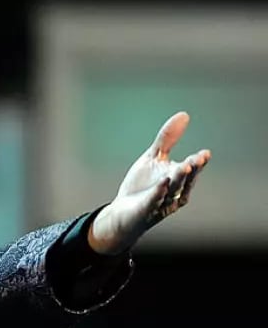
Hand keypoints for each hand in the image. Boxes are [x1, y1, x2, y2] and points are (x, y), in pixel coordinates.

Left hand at [88, 111, 211, 254]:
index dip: (197, 163)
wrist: (122, 213)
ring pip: (172, 190)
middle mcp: (173, 191)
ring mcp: (161, 203)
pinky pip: (154, 201)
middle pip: (184, 180)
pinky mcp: (146, 211)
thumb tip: (184, 115)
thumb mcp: (153, 159)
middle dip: (192, 170)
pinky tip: (162, 182)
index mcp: (177, 178)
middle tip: (199, 160)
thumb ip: (167, 140)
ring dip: (179, 179)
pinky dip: (159, 192)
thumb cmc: (141, 185)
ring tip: (185, 166)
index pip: (190, 170)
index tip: (205, 154)